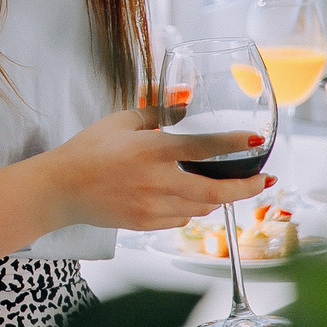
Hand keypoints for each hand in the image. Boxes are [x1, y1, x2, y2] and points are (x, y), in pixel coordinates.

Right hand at [40, 109, 273, 230]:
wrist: (61, 189)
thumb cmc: (88, 150)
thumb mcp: (121, 121)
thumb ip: (157, 112)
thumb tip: (185, 102)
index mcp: (152, 150)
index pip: (204, 147)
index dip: (235, 143)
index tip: (257, 141)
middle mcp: (157, 181)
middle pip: (216, 191)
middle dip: (247, 188)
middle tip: (265, 181)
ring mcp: (153, 207)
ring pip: (202, 208)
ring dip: (218, 197)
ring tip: (227, 187)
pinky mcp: (147, 224)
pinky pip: (182, 219)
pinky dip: (192, 209)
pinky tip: (189, 199)